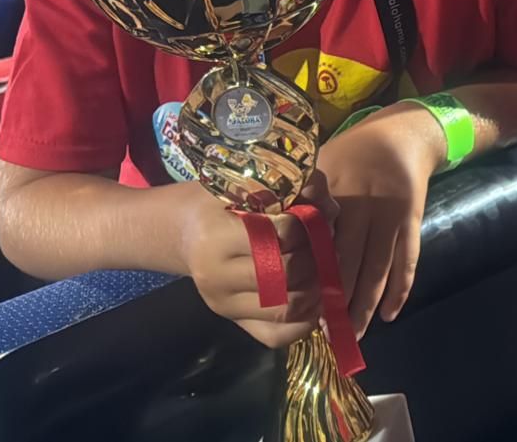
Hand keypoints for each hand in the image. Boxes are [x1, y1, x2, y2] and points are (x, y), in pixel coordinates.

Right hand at [176, 171, 335, 347]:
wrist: (186, 231)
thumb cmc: (223, 200)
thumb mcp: (254, 181)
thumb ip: (298, 186)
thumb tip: (330, 211)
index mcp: (217, 235)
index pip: (280, 236)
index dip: (305, 226)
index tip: (311, 217)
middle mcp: (216, 275)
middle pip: (286, 275)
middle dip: (315, 259)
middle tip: (325, 246)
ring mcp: (224, 305)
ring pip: (286, 309)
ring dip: (315, 290)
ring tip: (322, 270)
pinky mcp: (234, 322)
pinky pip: (277, 336)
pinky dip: (304, 321)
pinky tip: (312, 298)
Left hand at [316, 104, 442, 335]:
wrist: (403, 132)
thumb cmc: (352, 150)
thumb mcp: (321, 164)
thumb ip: (302, 199)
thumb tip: (274, 241)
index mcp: (335, 194)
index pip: (320, 244)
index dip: (311, 277)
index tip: (299, 305)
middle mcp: (364, 206)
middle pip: (350, 262)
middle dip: (337, 300)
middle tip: (326, 332)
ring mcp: (392, 215)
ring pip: (379, 268)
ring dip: (367, 304)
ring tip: (354, 333)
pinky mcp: (413, 220)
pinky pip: (407, 261)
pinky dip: (399, 289)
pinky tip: (390, 314)